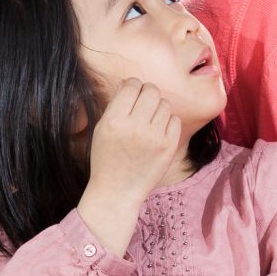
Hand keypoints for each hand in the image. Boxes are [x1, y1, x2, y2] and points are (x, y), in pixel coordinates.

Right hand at [85, 78, 183, 204]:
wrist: (117, 191)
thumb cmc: (106, 159)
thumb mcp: (101, 129)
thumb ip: (115, 105)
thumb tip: (128, 83)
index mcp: (114, 120)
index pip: (131, 85)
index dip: (133, 85)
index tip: (132, 92)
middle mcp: (135, 127)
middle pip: (151, 90)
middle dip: (147, 93)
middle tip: (144, 103)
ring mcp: (154, 138)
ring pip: (165, 104)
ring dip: (158, 108)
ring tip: (149, 120)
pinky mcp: (168, 147)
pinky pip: (175, 120)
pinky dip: (167, 122)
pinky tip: (158, 131)